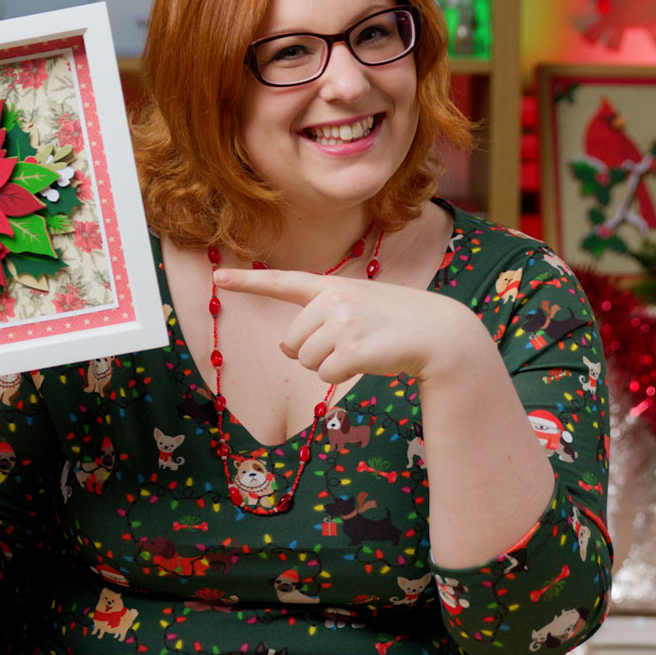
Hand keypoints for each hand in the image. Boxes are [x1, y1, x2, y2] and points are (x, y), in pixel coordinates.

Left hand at [213, 268, 475, 384]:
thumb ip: (320, 318)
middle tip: (349, 345)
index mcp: (331, 287)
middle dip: (312, 353)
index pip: (283, 281)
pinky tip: (367, 362)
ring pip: (305, 361)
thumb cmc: (396, 323)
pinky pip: (324, 375)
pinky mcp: (352, 348)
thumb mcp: (359, 307)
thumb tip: (286, 348)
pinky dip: (341, 377)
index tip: (216, 277)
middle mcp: (332, 300)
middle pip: (291, 343)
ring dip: (328, 366)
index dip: (246, 281)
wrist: (439, 333)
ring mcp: (342, 323)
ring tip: (362, 350)